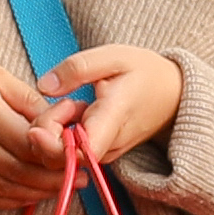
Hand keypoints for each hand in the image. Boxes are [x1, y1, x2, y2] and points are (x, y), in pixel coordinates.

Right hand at [0, 32, 72, 206]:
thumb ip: (29, 102)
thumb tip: (64, 125)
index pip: (28, 143)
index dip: (59, 155)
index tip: (83, 156)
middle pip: (18, 170)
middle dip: (54, 179)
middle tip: (82, 179)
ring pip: (2, 188)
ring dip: (36, 193)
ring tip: (63, 188)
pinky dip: (9, 199)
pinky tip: (30, 193)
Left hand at [43, 42, 182, 161]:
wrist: (175, 95)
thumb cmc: (145, 73)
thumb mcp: (114, 56)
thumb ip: (77, 68)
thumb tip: (44, 86)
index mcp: (114, 119)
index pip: (80, 153)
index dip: (51, 147)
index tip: (38, 126)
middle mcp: (109, 145)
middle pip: (60, 158)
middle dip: (45, 131)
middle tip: (63, 100)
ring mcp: (105, 154)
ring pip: (61, 157)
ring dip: (53, 131)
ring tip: (72, 104)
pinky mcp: (100, 156)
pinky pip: (68, 154)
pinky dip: (60, 134)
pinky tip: (75, 113)